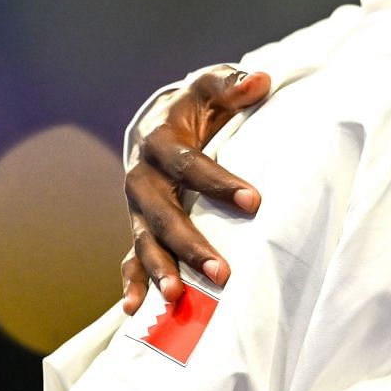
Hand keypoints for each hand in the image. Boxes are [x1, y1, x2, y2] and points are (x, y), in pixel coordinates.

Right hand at [120, 67, 270, 310]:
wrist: (161, 121)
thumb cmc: (197, 106)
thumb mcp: (211, 87)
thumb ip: (232, 84)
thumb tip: (258, 81)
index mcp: (159, 142)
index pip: (190, 165)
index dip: (220, 183)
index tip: (255, 202)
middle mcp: (142, 178)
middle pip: (164, 214)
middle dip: (191, 245)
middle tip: (223, 273)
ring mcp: (138, 207)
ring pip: (146, 242)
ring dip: (161, 270)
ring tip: (178, 297)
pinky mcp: (141, 226)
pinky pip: (132, 257)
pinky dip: (133, 282)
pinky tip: (135, 309)